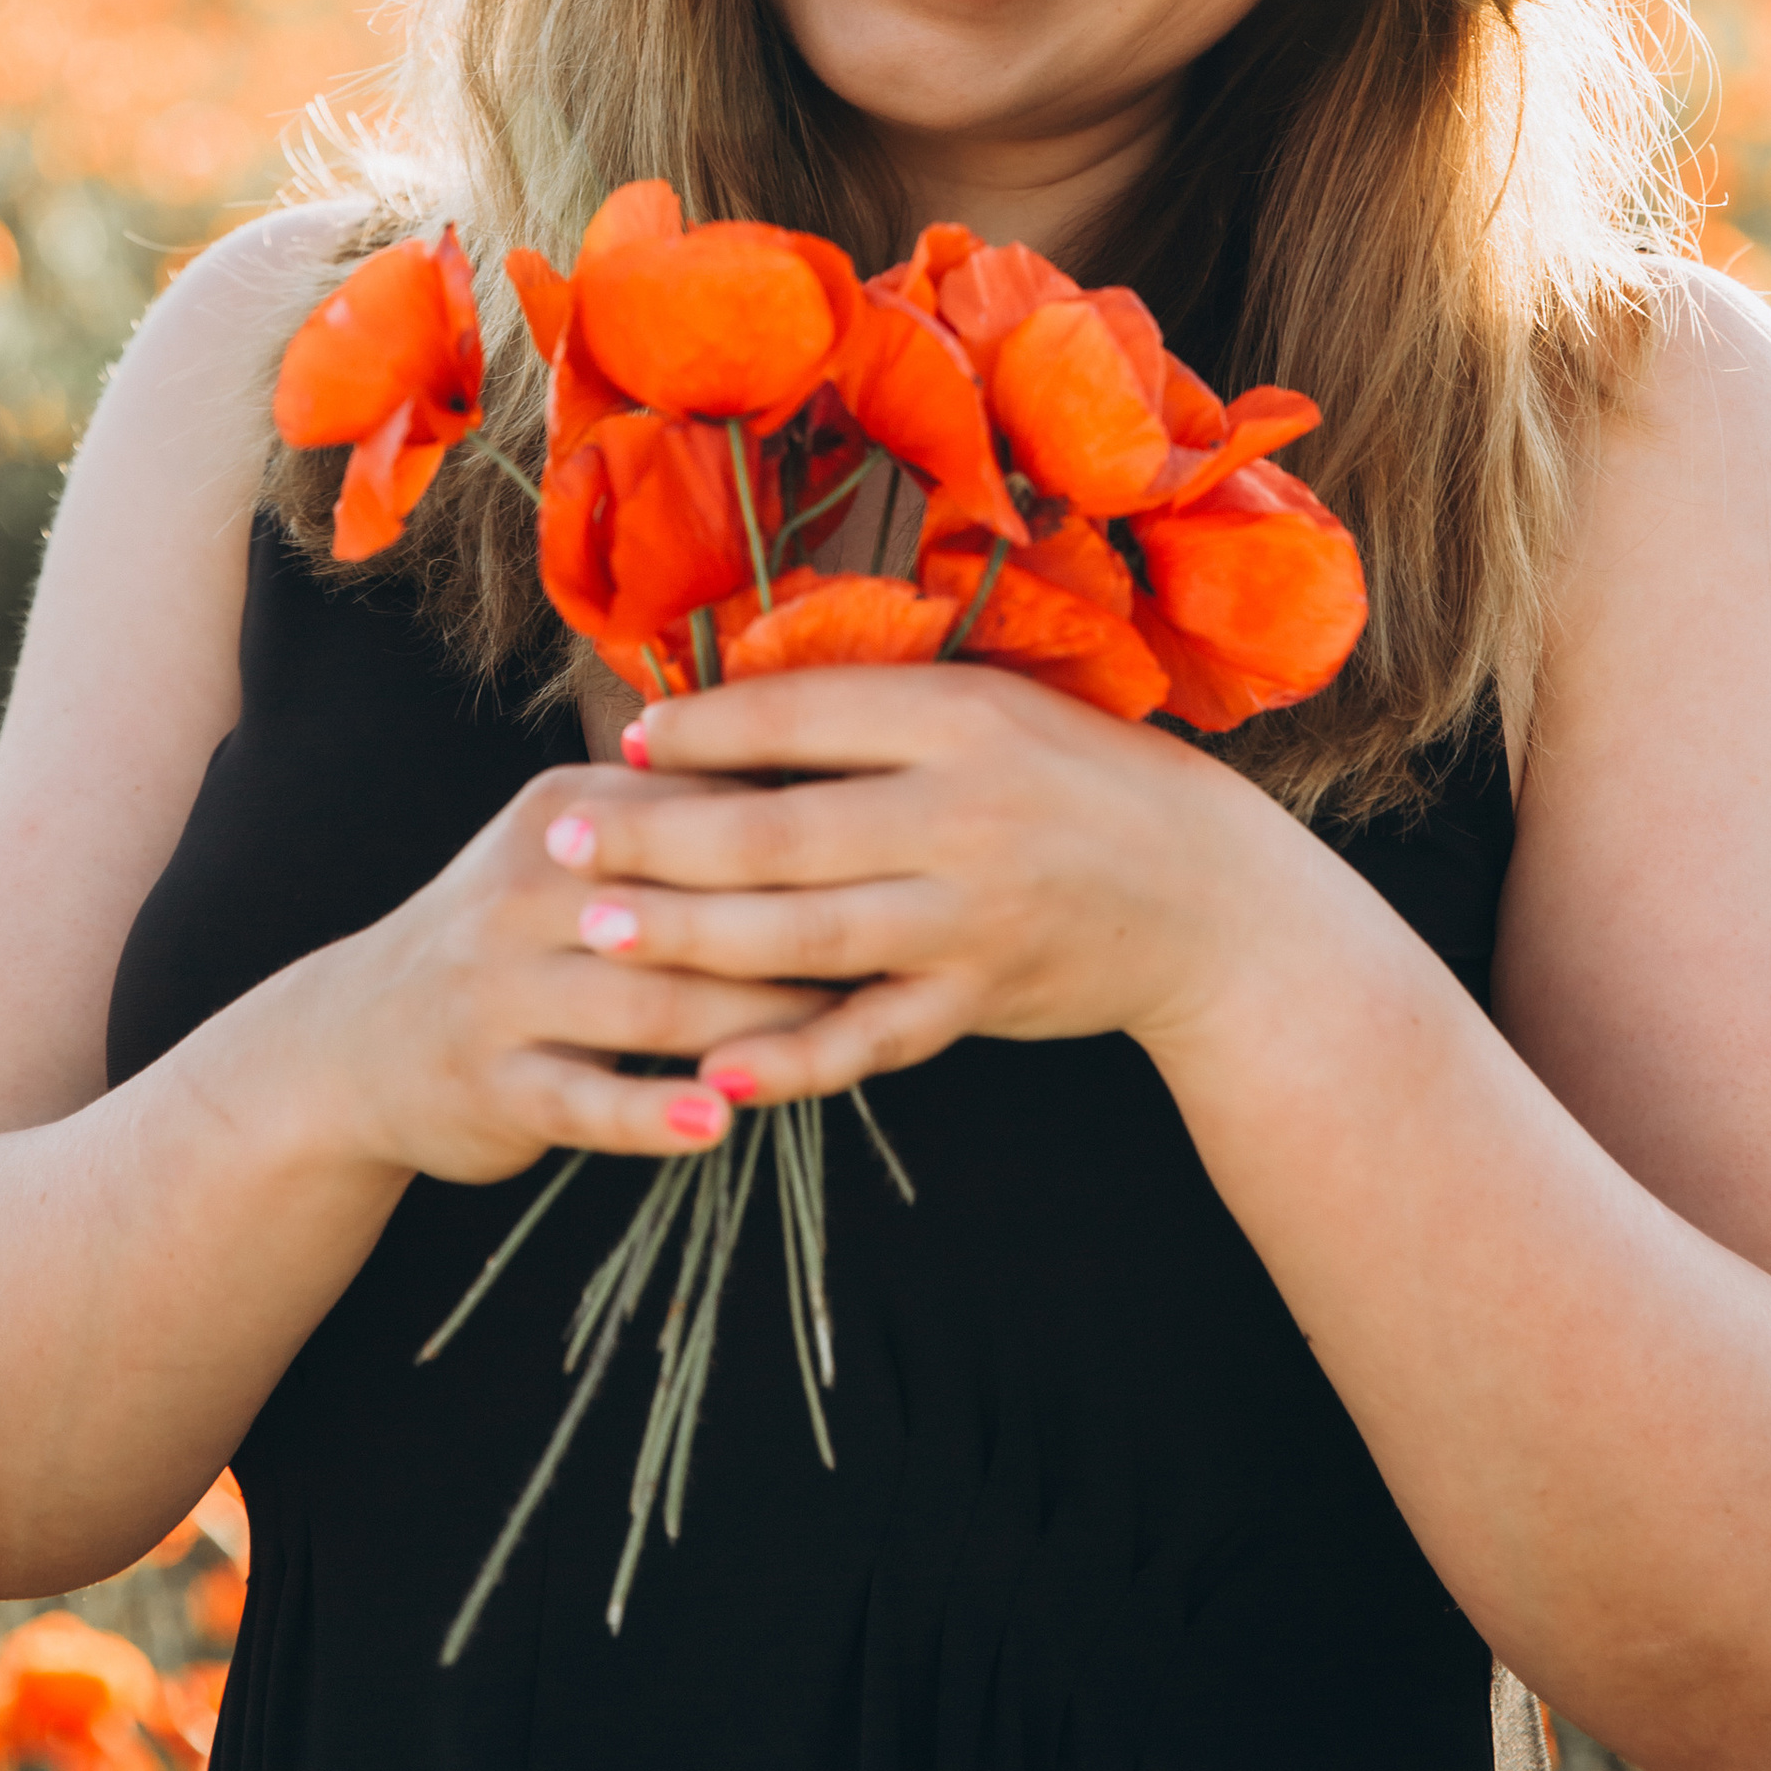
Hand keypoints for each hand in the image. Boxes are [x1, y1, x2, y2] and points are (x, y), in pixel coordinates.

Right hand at [295, 760, 845, 1180]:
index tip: (894, 850)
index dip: (804, 835)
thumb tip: (837, 773)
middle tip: (898, 948)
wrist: (354, 1039)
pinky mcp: (489, 1082)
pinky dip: (653, 1115)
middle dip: (797, 928)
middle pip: (689, 904)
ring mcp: (500, 989)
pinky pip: (586, 1100)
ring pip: (651, 1005)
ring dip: (753, 1024)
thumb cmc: (514, 933)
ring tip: (841, 1036)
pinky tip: (717, 1125)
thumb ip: (680, 816)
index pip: (703, 809)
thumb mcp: (572, 845)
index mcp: (565, 811)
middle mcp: (527, 886)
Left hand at [542, 664, 1327, 1105]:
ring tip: (595, 932)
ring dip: (687, 937)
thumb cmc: (1082, 784)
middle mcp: (964, 813)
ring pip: (802, 935)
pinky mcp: (978, 1000)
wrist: (1211, 900)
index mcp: (963, 717)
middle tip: (559, 837)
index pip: (803, 715)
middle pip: (778, 828)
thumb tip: (738, 701)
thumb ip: (883, 712)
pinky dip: (788, 1059)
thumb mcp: (998, 712)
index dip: (705, 727)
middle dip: (655, 837)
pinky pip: (866, 1037)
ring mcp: (970, 915)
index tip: (630, 739)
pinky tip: (712, 1070)